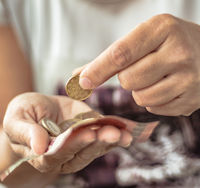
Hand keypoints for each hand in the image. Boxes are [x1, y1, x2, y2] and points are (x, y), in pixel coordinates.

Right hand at [3, 93, 131, 173]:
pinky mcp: (90, 133)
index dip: (75, 144)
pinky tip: (132, 130)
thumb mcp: (16, 120)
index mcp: (43, 154)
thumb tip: (39, 147)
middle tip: (113, 133)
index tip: (88, 134)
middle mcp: (64, 154)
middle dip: (99, 142)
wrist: (35, 110)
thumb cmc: (22, 116)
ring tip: (126, 133)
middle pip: (83, 152)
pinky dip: (119, 132)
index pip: (60, 152)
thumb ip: (26, 133)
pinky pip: (105, 135)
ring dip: (113, 140)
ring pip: (97, 147)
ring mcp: (79, 145)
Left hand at [79, 14, 199, 115]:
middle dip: (126, 77)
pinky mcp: (193, 98)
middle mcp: (178, 51)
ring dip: (140, 90)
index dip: (98, 69)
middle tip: (141, 67)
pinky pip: (156, 108)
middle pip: (128, 79)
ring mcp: (189, 77)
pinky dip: (154, 100)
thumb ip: (111, 56)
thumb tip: (77, 77)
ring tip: (156, 76)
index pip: (121, 53)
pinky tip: (167, 85)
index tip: (82, 82)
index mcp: (162, 28)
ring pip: (141, 97)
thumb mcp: (146, 35)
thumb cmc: (168, 41)